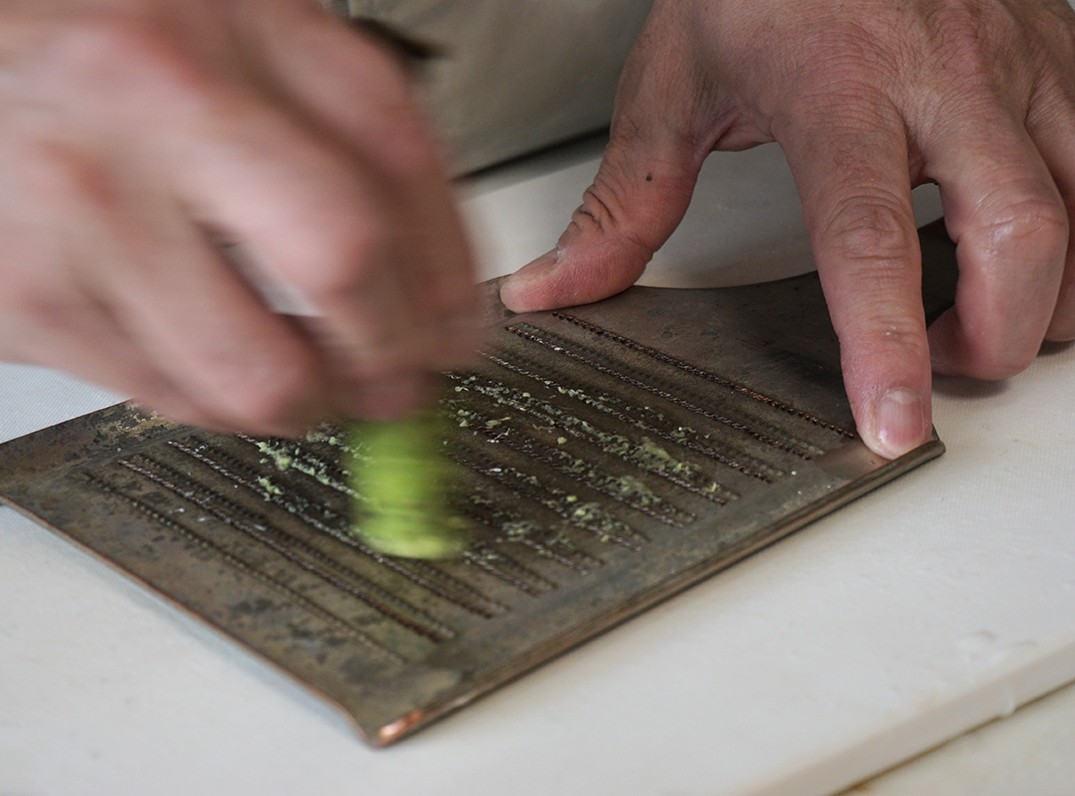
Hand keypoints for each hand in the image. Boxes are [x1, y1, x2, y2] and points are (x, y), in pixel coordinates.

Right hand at [0, 0, 477, 434]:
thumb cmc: (57, 35)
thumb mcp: (212, 24)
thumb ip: (325, 118)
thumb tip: (421, 261)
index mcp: (222, 26)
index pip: (396, 156)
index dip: (450, 266)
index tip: (459, 327)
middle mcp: (154, 111)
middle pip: (344, 264)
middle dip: (397, 351)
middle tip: (404, 380)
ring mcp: (79, 217)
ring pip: (256, 374)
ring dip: (310, 402)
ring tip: (312, 387)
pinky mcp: (19, 307)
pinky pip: (164, 399)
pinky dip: (212, 399)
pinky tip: (211, 363)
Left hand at [500, 0, 1074, 457]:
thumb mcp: (671, 84)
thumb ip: (622, 203)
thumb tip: (557, 288)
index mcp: (836, 89)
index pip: (868, 240)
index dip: (884, 345)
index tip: (892, 425)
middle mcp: (942, 77)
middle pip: (1020, 239)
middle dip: (994, 339)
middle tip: (938, 373)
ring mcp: (1012, 63)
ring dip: (1045, 296)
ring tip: (976, 321)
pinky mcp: (1053, 53)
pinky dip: (1071, 231)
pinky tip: (1016, 247)